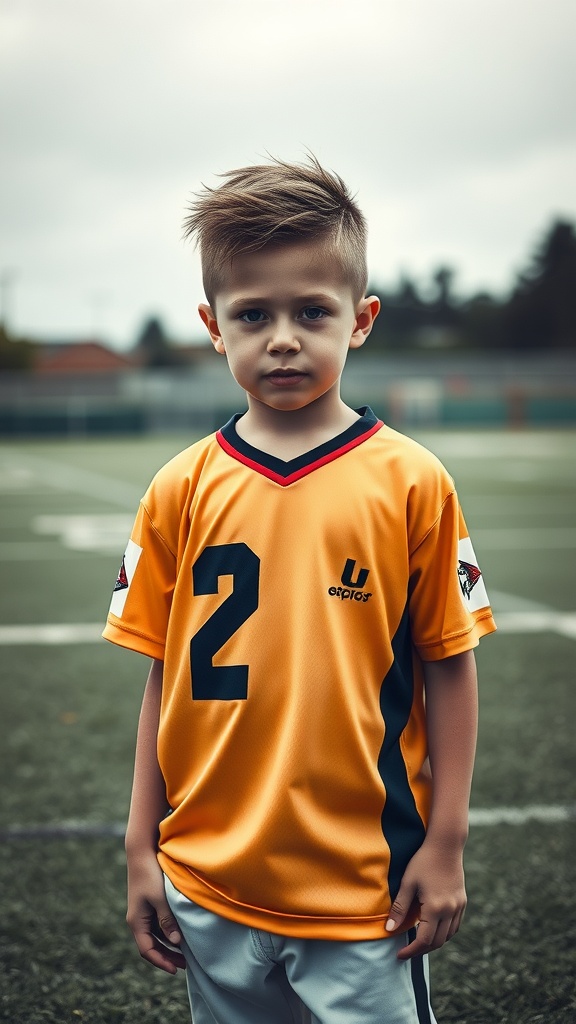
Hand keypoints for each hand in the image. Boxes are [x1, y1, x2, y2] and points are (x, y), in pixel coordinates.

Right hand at [126, 851, 185, 973]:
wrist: (141, 852)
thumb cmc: (150, 874)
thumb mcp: (160, 898)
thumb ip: (167, 921)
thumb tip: (176, 943)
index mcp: (136, 921)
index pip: (147, 950)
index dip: (161, 962)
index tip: (176, 970)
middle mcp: (137, 920)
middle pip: (151, 946)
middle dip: (167, 957)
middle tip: (185, 965)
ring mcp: (142, 913)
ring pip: (155, 937)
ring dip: (168, 946)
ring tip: (186, 952)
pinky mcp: (148, 905)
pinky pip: (157, 926)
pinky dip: (167, 934)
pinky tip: (180, 934)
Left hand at [385, 839, 466, 959]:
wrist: (445, 845)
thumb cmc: (423, 861)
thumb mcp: (408, 883)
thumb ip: (399, 908)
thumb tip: (389, 930)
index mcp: (435, 907)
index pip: (424, 940)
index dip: (411, 951)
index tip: (399, 954)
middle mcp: (450, 910)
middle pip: (438, 942)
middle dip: (421, 950)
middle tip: (407, 950)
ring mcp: (458, 906)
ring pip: (448, 936)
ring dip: (434, 943)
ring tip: (419, 940)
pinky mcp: (462, 901)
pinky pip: (455, 926)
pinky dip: (445, 932)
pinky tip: (434, 928)